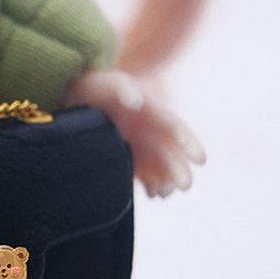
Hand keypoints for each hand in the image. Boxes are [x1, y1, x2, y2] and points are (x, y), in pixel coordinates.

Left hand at [61, 70, 205, 196]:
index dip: (189, 143)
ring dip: (166, 183)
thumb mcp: (110, 83)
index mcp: (154, 113)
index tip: (200, 159)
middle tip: (185, 186)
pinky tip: (151, 195)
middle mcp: (152, 134)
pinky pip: (146, 179)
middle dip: (180, 171)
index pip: (176, 128)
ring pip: (162, 170)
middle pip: (171, 154)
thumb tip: (137, 101)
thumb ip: (123, 90)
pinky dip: (151, 188)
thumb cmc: (98, 87)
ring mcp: (143, 150)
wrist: (78, 101)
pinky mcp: (130, 163)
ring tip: (163, 194)